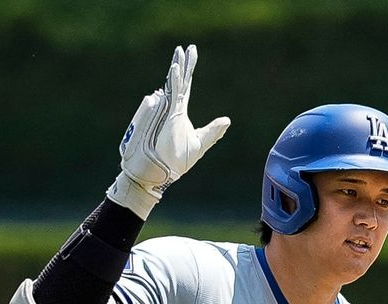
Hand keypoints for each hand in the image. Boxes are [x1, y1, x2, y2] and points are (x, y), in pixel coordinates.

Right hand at [106, 44, 230, 218]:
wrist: (161, 172)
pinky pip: (170, 95)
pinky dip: (174, 81)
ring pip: (174, 85)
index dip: (188, 71)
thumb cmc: (177, 161)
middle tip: (186, 47)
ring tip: (180, 52)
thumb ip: (213, 132)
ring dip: (178, 68)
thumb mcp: (200, 144)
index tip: (190, 55)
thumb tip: (227, 120)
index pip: (185, 87)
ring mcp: (168, 111)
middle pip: (179, 81)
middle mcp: (172, 108)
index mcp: (179, 113)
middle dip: (183, 64)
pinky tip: (176, 69)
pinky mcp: (167, 116)